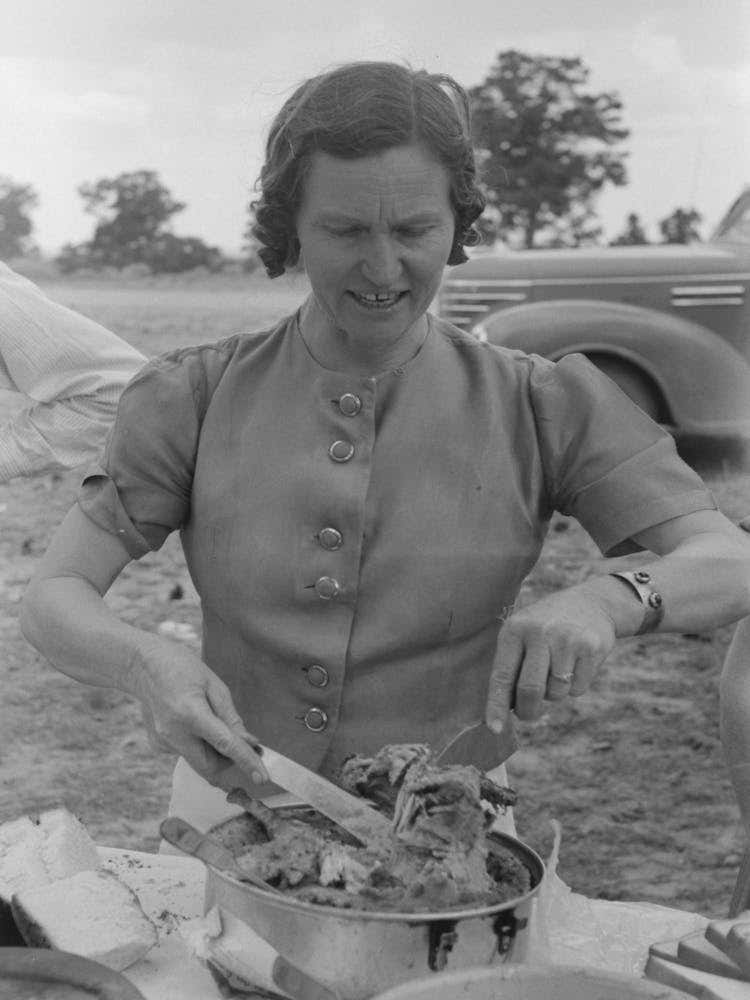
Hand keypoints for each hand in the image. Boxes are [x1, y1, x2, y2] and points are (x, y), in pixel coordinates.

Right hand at [129, 637, 268, 788]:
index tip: (262, 778)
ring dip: (214, 751)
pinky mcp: (158, 745)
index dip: (246, 762)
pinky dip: (198, 743)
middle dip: (231, 762)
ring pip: (198, 761)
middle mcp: (174, 734)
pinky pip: (186, 752)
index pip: (225, 745)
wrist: (143, 666)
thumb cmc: (183, 669)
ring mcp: (163, 742)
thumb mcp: (214, 685)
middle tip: (244, 745)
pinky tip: (190, 719)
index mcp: (191, 713)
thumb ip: (231, 718)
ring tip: (212, 721)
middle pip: (210, 767)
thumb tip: (249, 743)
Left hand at [485, 584, 616, 732]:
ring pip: (556, 693)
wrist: (592, 603)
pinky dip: (575, 686)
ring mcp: (566, 639)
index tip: (494, 729)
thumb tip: (503, 709)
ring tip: (557, 670)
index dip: (496, 705)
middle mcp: (538, 632)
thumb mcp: (523, 633)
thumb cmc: (547, 627)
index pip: (501, 675)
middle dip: (528, 710)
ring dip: (555, 693)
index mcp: (514, 629)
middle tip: (528, 714)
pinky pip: (578, 689)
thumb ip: (512, 666)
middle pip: (529, 690)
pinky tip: (576, 664)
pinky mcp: (590, 648)